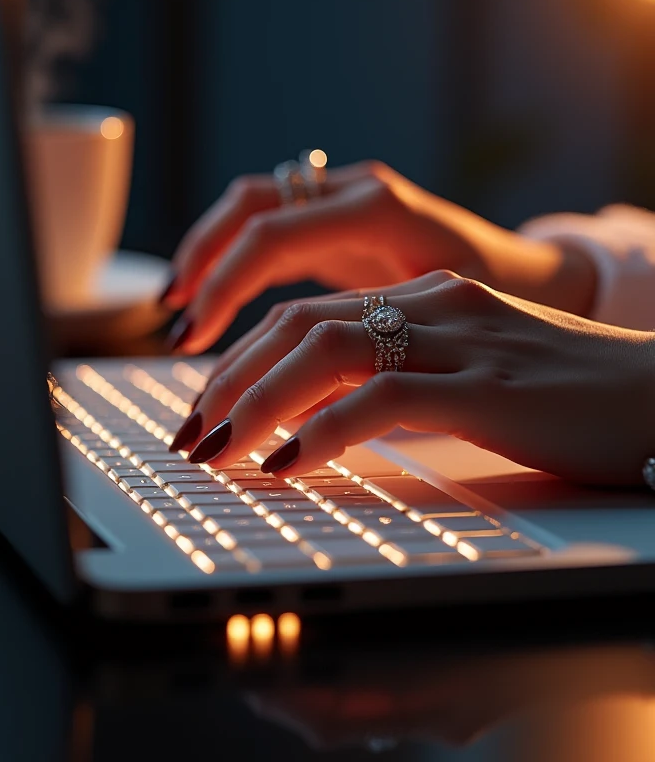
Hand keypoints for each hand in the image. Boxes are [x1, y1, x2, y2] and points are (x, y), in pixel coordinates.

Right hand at [161, 161, 595, 352]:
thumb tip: (297, 408)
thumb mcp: (441, 324)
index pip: (274, 233)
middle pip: (251, 206)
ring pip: (253, 208)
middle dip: (202, 262)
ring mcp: (347, 199)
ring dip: (209, 256)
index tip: (193, 335)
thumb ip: (372, 349)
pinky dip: (238, 262)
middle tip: (174, 319)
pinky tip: (216, 304)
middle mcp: (356, 192)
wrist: (534, 275)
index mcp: (380, 210)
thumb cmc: (501, 304)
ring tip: (179, 311)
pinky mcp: (340, 220)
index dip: (224, 285)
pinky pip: (272, 229)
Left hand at [175, 271, 654, 485]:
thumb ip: (405, 381)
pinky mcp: (487, 387)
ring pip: (326, 350)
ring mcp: (460, 340)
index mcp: (426, 299)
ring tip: (217, 448)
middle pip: (299, 323)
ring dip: (256, 400)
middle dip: (229, 377)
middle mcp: (434, 305)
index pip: (309, 314)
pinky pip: (381, 400)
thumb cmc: (569, 395)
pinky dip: (321, 429)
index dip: (245, 358)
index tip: (208, 405)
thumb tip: (327, 420)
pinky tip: (285, 462)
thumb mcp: (473, 372)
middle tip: (190, 431)